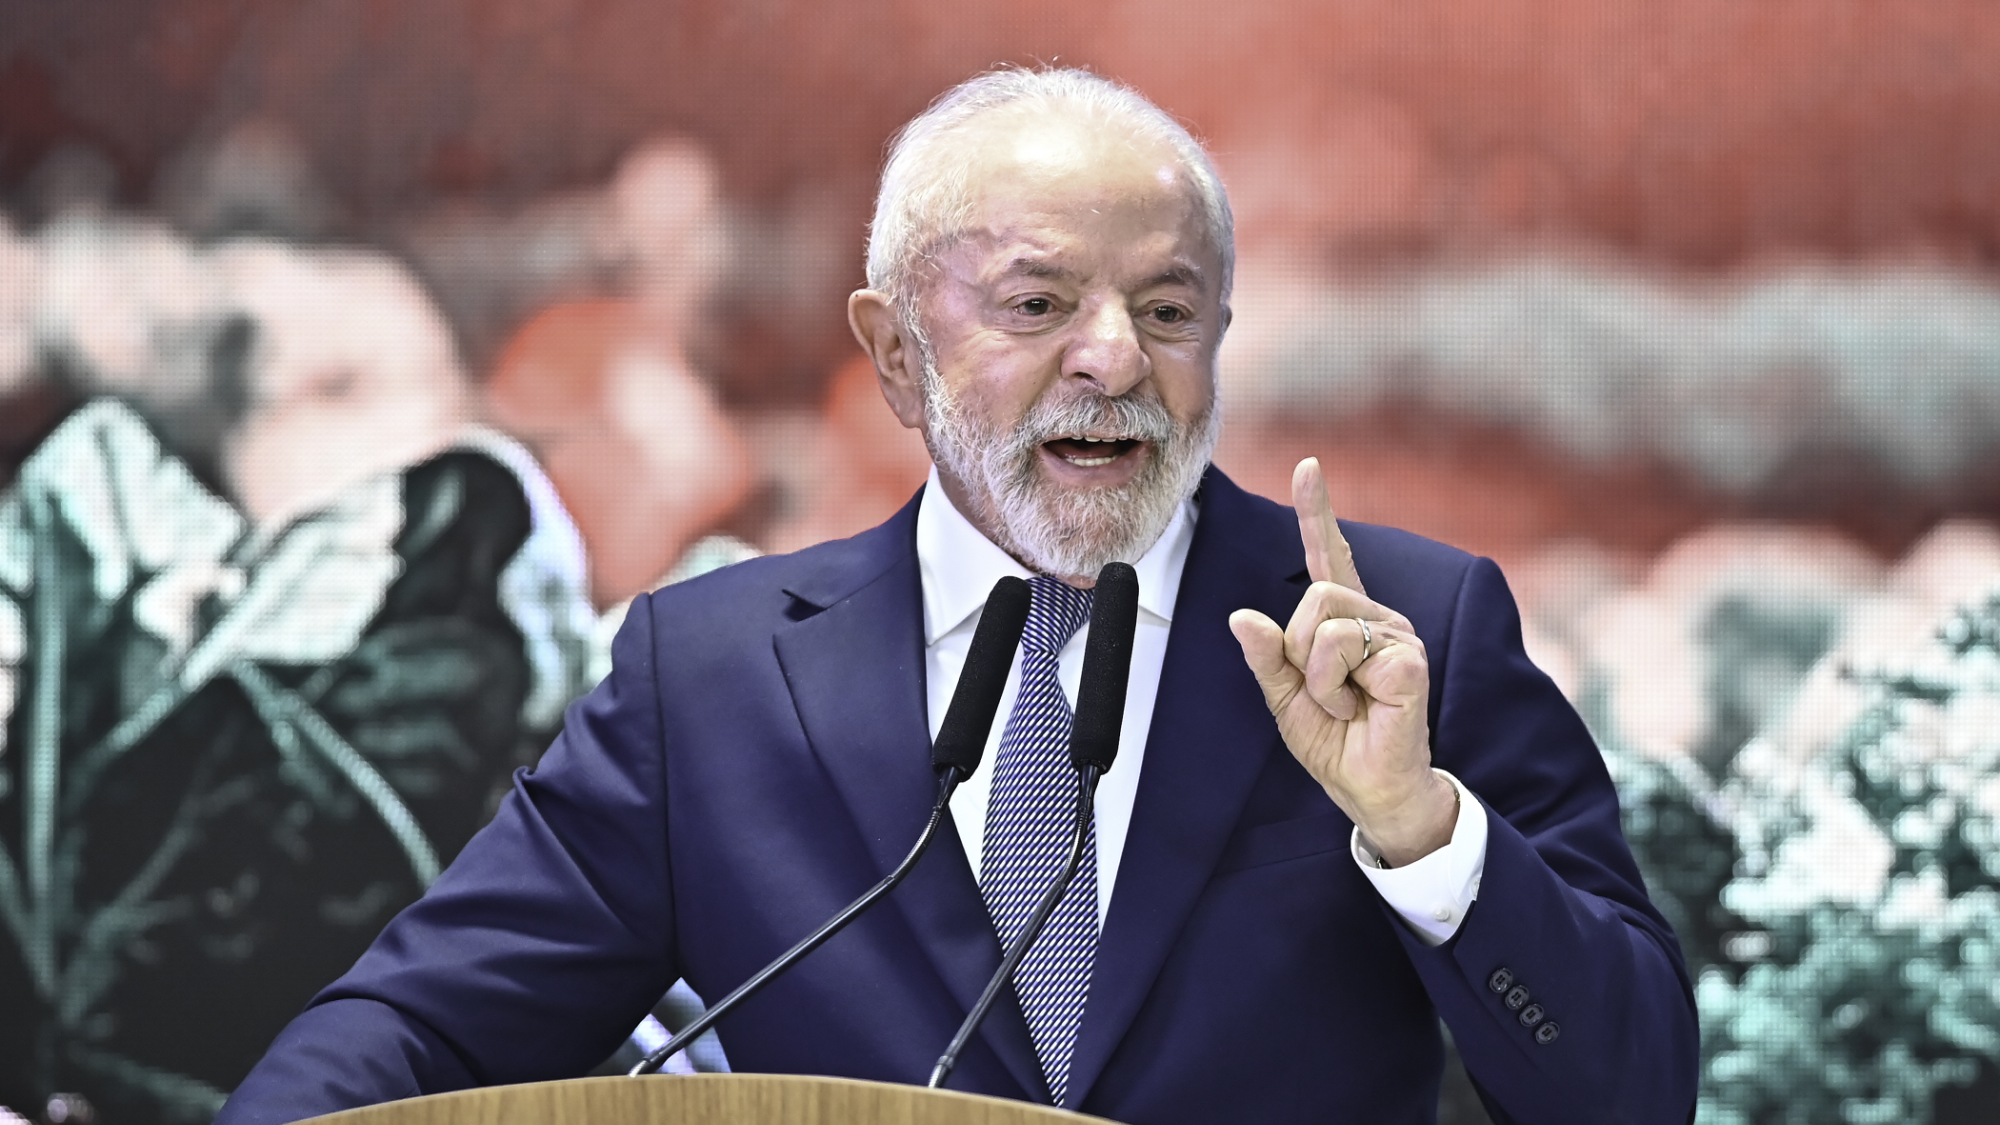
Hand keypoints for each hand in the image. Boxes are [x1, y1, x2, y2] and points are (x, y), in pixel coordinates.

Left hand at [1228, 458, 1456, 865]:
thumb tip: (1241, 616)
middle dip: (1298, 650)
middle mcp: (1376, 618)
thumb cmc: (1338, 742)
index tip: (1306, 468)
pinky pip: (1346, 654)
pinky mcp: (1409, 660)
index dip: (1317, 512)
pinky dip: (1338, 691)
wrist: (1370, 788)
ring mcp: (1398, 636)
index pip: (1328, 557)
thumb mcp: (1285, 699)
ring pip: (1324, 626)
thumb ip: (1266, 656)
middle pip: (1313, 596)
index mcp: (1345, 621)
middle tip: (1323, 691)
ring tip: (1344, 702)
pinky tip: (1363, 709)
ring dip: (1317, 677)